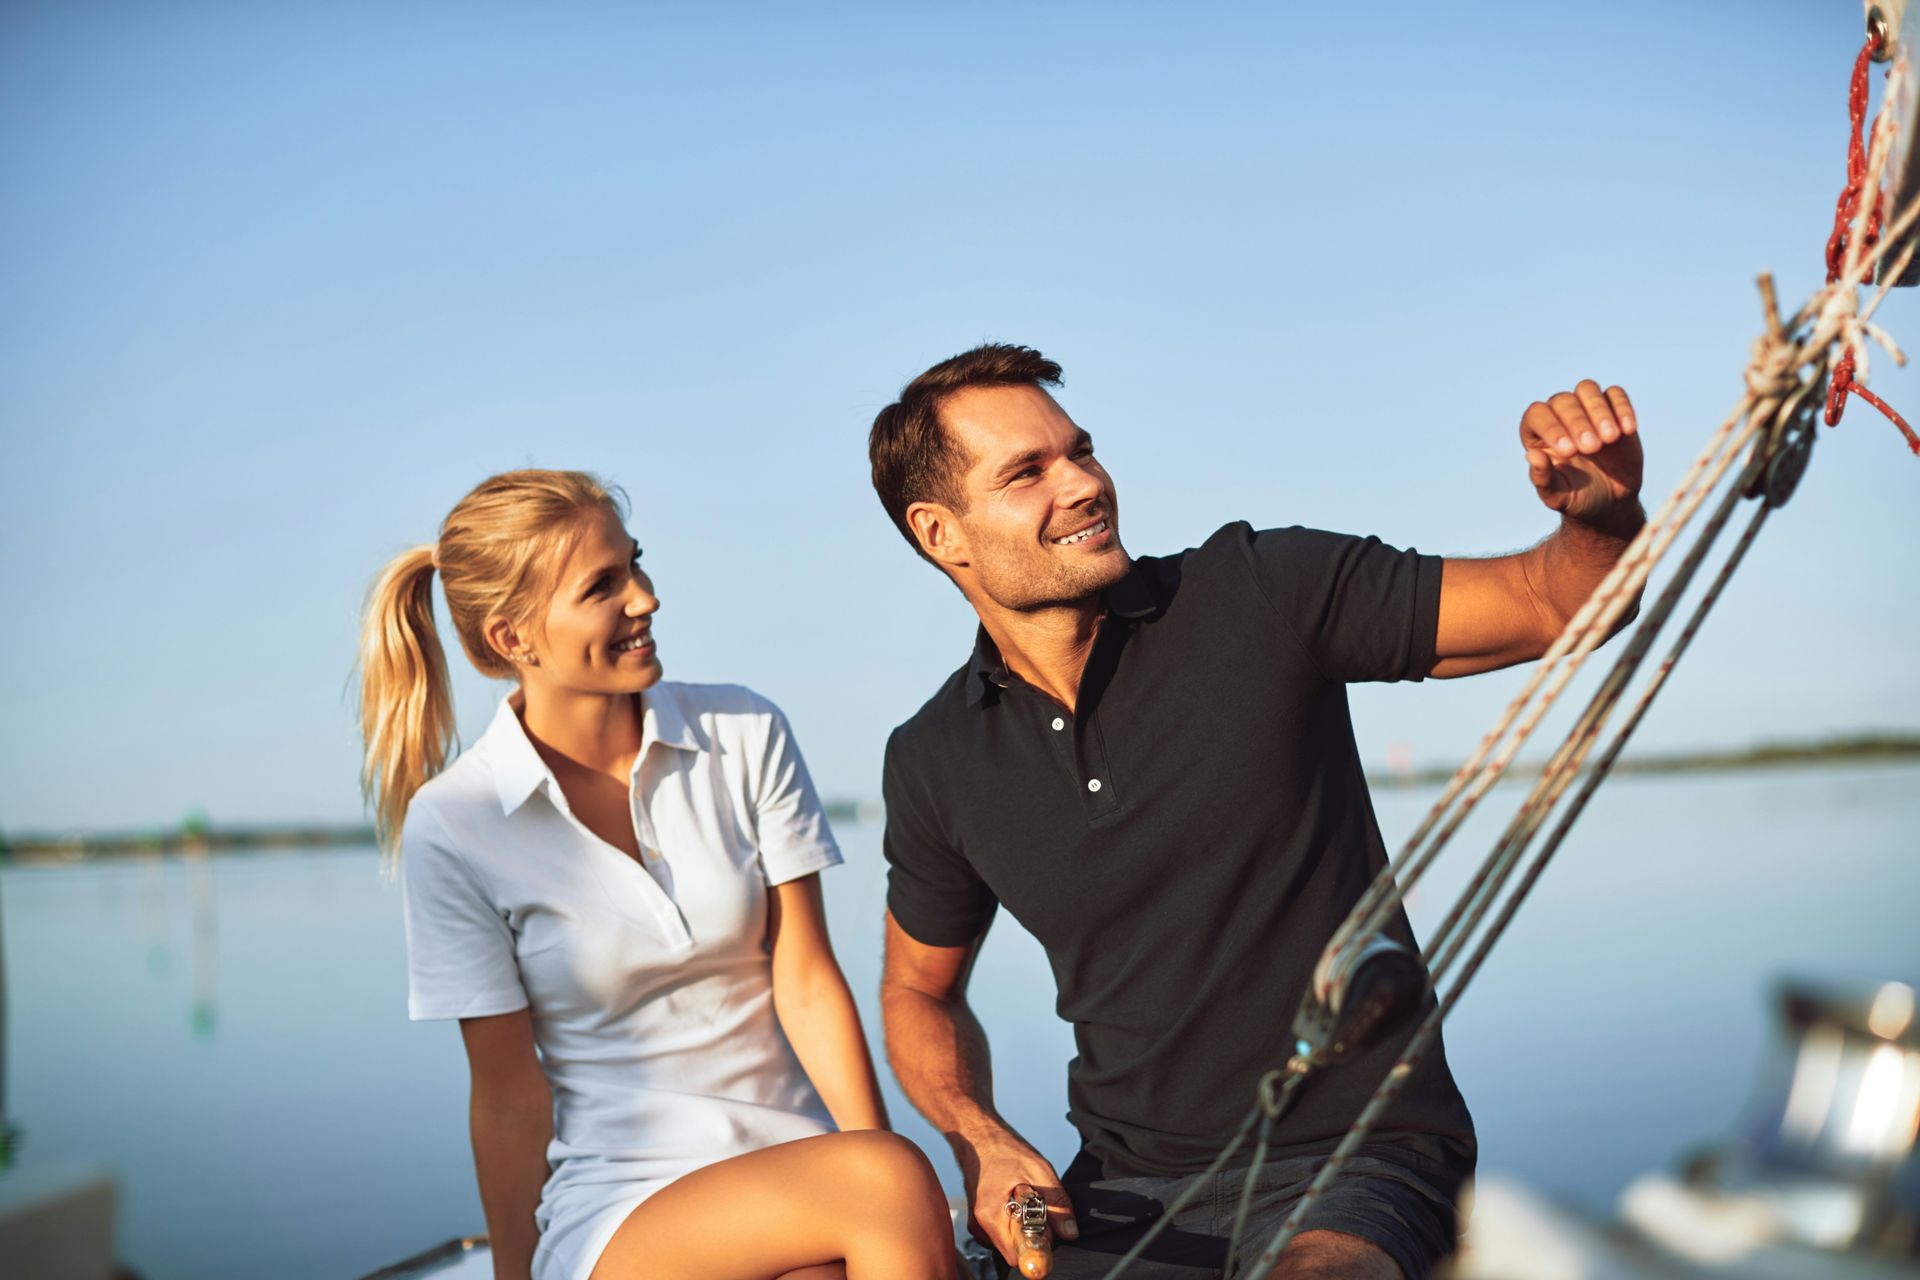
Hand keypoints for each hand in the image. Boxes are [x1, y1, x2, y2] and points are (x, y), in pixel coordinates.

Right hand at [953, 1125, 1078, 1264]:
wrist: (978, 1136)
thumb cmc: (1006, 1149)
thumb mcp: (1039, 1170)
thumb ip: (1057, 1202)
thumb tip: (1071, 1232)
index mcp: (990, 1215)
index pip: (1017, 1255)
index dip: (1037, 1245)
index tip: (1047, 1228)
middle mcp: (979, 1226)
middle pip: (1013, 1251)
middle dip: (1031, 1236)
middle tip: (1037, 1207)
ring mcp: (976, 1225)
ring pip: (1008, 1244)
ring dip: (1022, 1229)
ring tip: (1023, 1199)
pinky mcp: (978, 1222)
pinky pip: (1002, 1235)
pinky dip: (1013, 1223)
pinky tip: (1014, 1201)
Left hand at [1521, 380, 1643, 527]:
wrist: (1610, 501)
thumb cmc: (1577, 498)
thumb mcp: (1558, 496)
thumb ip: (1543, 479)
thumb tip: (1531, 456)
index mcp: (1538, 435)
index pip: (1536, 415)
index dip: (1551, 428)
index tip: (1569, 451)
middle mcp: (1559, 416)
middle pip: (1563, 401)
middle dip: (1577, 422)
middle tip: (1592, 448)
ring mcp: (1586, 410)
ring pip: (1587, 389)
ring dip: (1598, 410)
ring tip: (1610, 438)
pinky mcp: (1614, 410)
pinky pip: (1616, 394)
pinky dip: (1622, 408)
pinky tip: (1627, 431)